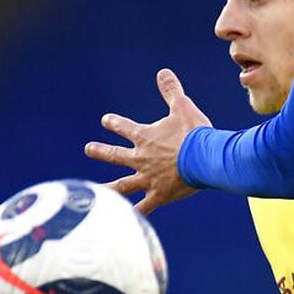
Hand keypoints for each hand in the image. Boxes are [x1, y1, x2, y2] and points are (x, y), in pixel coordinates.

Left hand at [84, 68, 211, 214]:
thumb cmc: (194, 133)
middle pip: (116, 156)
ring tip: (94, 191)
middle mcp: (142, 159)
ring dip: (108, 188)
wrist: (205, 158)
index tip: (105, 120)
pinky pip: (143, 208)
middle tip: (89, 148)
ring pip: (123, 185)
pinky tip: (123, 221)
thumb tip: (162, 72)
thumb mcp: (182, 107)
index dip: (114, 123)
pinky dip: (133, 215)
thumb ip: (171, 91)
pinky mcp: (159, 195)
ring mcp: (148, 179)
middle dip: (101, 151)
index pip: (125, 128)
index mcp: (146, 138)